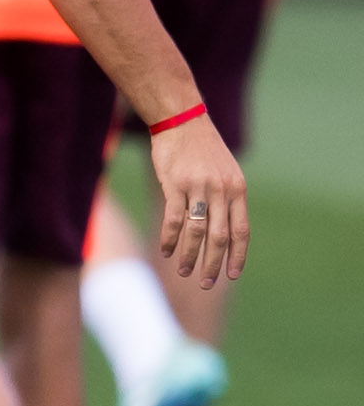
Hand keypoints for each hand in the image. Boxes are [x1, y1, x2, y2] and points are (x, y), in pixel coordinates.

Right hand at [148, 112, 247, 287]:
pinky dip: (169, 238)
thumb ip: (227, 198)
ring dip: (190, 256)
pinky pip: (174, 218)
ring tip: (184, 272)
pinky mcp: (174, 184)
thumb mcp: (225, 172)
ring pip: (196, 232)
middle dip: (214, 264)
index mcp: (237, 190)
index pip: (241, 231)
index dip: (238, 256)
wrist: (181, 121)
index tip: (232, 275)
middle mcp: (221, 191)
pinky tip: (165, 250)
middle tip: (206, 284)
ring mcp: (198, 188)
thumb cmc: (201, 149)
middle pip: (220, 237)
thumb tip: (225, 230)